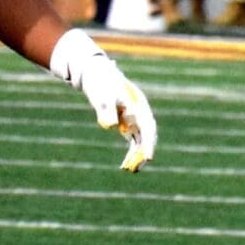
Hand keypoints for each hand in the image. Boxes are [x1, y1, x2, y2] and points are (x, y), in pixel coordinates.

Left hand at [49, 29, 156, 171]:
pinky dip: (131, 151)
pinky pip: (133, 139)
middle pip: (147, 135)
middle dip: (143, 152)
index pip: (148, 127)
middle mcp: (140, 112)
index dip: (148, 143)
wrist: (95, 73)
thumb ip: (106, 110)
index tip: (148, 157)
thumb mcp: (101, 95)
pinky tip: (125, 164)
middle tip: (136, 169)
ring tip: (129, 170)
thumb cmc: (99, 83)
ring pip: (140, 139)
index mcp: (138, 104)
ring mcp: (135, 117)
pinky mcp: (127, 121)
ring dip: (136, 155)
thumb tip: (110, 126)